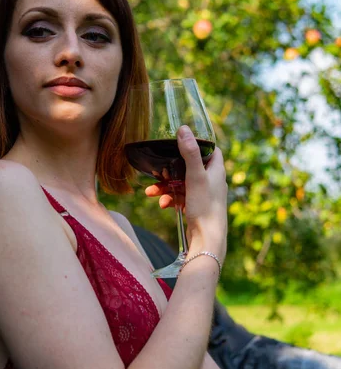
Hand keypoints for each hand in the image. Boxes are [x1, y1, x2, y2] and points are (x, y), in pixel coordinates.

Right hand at [145, 126, 227, 259]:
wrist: (207, 240)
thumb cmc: (205, 207)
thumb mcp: (195, 177)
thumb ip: (190, 153)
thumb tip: (184, 129)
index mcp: (216, 171)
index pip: (211, 150)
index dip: (199, 144)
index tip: (183, 142)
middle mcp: (212, 181)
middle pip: (191, 167)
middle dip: (173, 168)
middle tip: (159, 169)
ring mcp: (204, 195)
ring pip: (182, 184)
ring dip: (167, 186)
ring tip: (152, 191)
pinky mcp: (196, 208)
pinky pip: (181, 198)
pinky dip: (171, 199)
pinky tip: (162, 204)